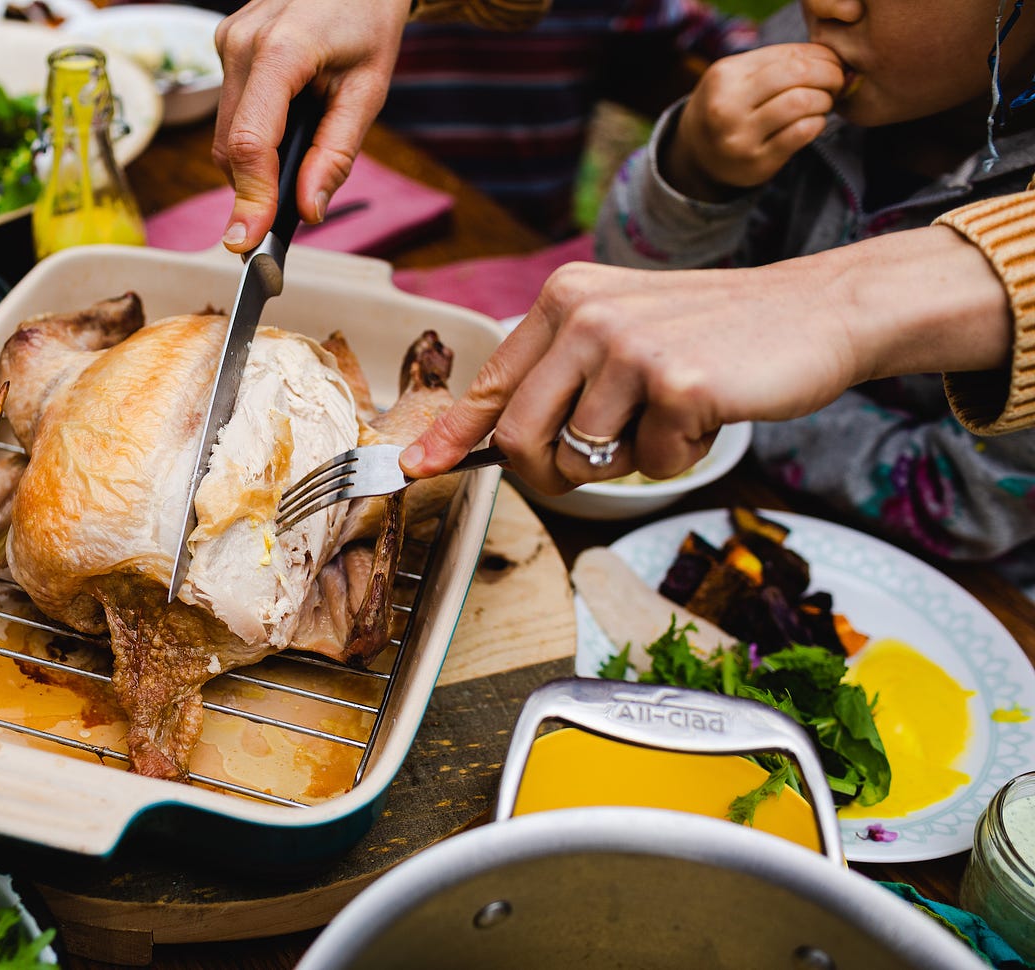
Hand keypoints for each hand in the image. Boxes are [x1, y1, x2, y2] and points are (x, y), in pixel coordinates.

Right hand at [212, 0, 413, 251]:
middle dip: (255, 186)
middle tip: (292, 209)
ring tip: (302, 145)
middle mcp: (241, 42)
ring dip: (256, 159)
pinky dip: (254, 132)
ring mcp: (227, 40)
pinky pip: (230, 108)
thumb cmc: (368, 19)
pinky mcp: (226, 43)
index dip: (249, 198)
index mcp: (281, 50)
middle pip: (229, 146)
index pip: (249, 142)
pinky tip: (289, 117)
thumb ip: (336, 154)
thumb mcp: (369, 89)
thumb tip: (308, 210)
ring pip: (224, 132)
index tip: (247, 242)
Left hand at [398, 227, 1008, 494]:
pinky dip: (679, 457)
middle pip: (518, 438)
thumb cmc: (712, 335)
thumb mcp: (621, 334)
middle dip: (549, 473)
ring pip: (581, 461)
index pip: (489, 384)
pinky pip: (650, 466)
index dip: (450, 437)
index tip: (416, 469)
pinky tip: (708, 411)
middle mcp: (584, 316)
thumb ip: (558, 377)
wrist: (814, 312)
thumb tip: (489, 440)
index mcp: (563, 300)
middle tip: (599, 460)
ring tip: (671, 413)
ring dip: (629, 460)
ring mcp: (627, 347)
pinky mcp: (676, 383)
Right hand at [664, 43, 845, 200]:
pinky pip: (800, 133)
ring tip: (823, 103)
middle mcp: (727, 106)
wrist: (698, 155)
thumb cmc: (728, 107)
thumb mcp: (737, 77)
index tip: (832, 64)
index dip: (821, 56)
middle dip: (828, 75)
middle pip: (797, 75)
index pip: (788, 55)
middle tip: (836, 82)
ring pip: (801, 103)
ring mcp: (740, 137)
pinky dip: (816, 123)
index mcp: (724, 76)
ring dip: (823, 100)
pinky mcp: (756, 162)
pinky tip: (813, 123)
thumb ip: (776, 63)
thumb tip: (831, 58)